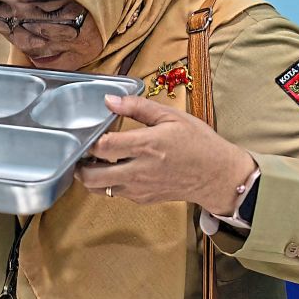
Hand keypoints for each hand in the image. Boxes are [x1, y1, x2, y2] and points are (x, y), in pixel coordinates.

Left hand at [75, 94, 256, 215]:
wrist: (217, 176)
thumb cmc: (198, 144)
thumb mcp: (171, 117)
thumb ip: (138, 107)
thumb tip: (110, 100)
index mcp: (147, 146)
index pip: (104, 146)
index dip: (88, 141)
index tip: (85, 133)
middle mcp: (140, 171)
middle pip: (93, 177)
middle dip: (80, 166)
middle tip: (80, 154)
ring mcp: (140, 188)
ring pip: (101, 189)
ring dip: (92, 177)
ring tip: (93, 162)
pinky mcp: (143, 199)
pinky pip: (116, 193)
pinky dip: (109, 183)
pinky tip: (115, 169)